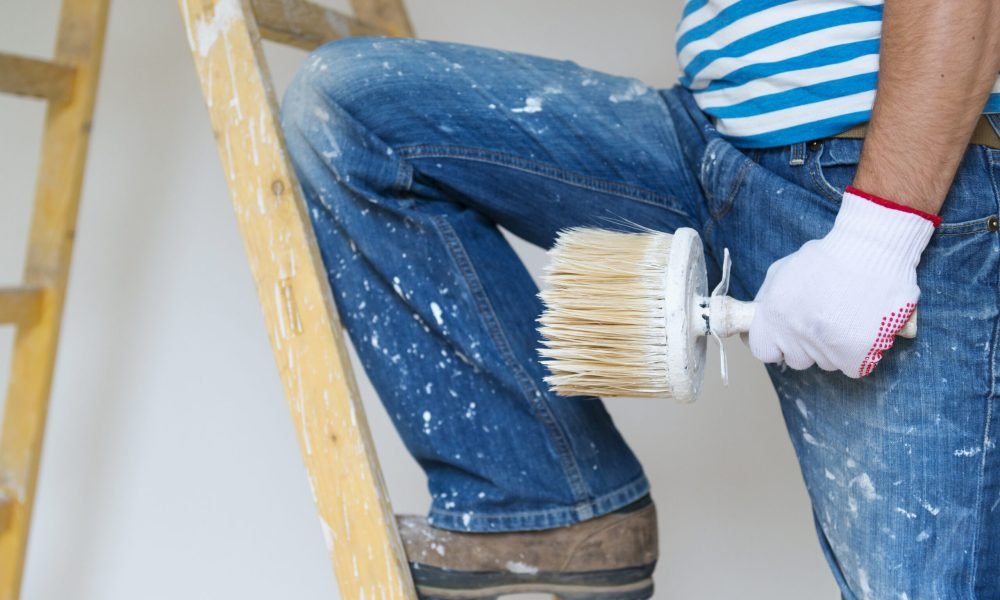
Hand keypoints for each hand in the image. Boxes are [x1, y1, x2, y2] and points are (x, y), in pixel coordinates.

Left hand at [749, 187, 937, 377]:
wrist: (870, 251)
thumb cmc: (827, 258)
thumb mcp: (782, 271)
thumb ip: (768, 299)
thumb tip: (761, 318)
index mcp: (773, 317)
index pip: (763, 350)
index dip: (776, 345)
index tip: (786, 338)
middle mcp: (794, 336)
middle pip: (797, 359)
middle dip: (808, 346)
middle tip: (826, 320)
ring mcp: (824, 348)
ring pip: (827, 362)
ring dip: (836, 347)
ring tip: (849, 316)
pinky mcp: (855, 355)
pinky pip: (854, 367)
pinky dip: (861, 353)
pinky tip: (865, 329)